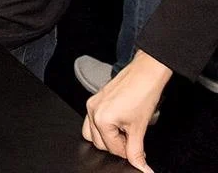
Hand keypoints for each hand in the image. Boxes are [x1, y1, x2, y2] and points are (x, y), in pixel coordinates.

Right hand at [82, 51, 170, 171]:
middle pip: (99, 143)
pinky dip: (105, 126)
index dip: (127, 153)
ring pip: (92, 132)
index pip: (111, 149)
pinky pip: (94, 119)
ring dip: (108, 137)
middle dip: (117, 146)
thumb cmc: (142, 95)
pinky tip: (120, 123)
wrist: (145, 74)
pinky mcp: (96, 99)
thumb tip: (141, 168)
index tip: (138, 149)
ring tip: (125, 132)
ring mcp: (92, 103)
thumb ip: (136, 152)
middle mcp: (92, 110)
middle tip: (133, 140)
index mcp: (101, 118)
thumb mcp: (140, 129)